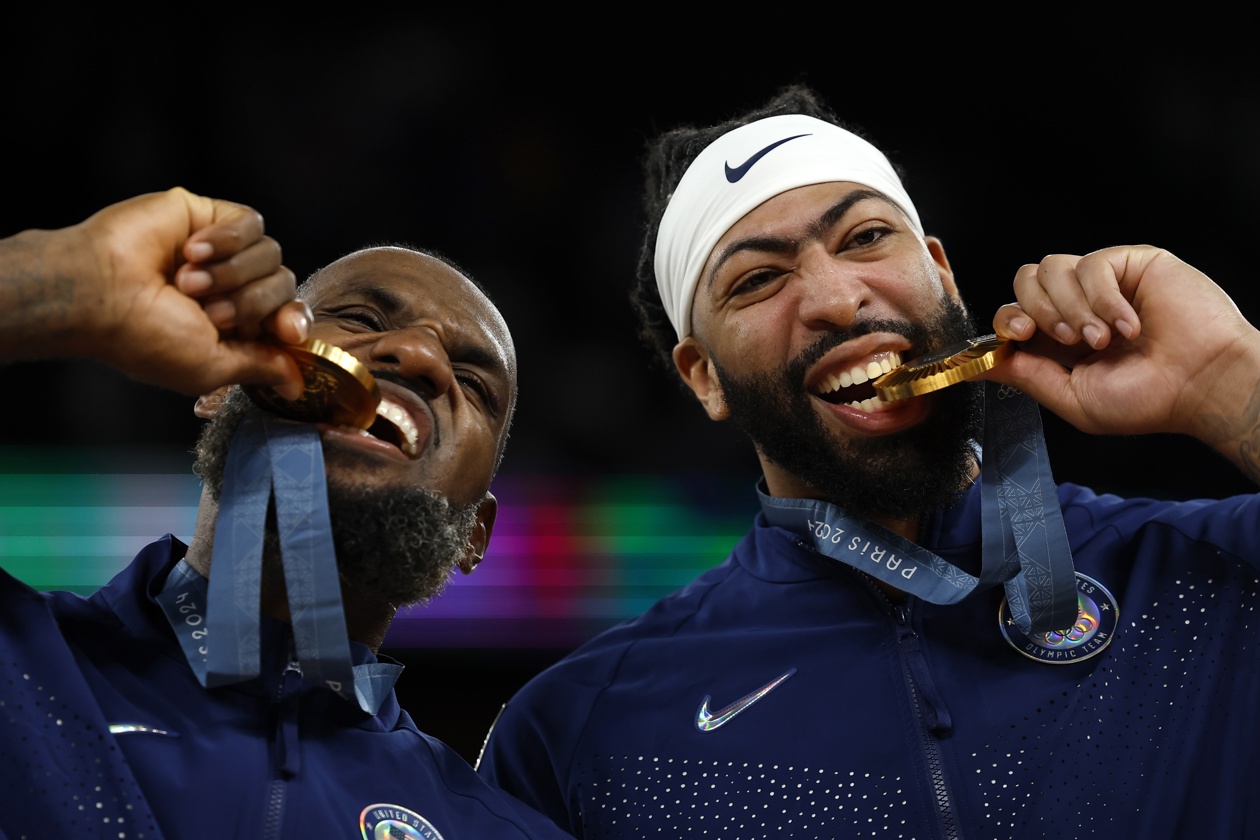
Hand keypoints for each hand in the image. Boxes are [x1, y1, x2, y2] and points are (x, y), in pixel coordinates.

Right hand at [1, 187, 307, 396]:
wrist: (99, 291)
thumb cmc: (143, 336)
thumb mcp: (210, 366)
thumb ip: (259, 368)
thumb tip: (296, 387)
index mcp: (234, 325)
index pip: (288, 316)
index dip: (293, 321)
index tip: (287, 330)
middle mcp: (232, 286)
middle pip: (283, 286)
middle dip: (250, 303)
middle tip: (207, 311)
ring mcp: (223, 251)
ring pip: (271, 255)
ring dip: (231, 274)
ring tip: (186, 282)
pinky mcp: (210, 216)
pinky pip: (252, 224)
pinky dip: (227, 241)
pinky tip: (190, 251)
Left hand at [986, 246, 1259, 450]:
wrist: (1202, 385)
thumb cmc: (1146, 399)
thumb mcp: (1072, 397)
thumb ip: (1024, 376)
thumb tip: (976, 365)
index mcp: (1058, 339)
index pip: (1011, 313)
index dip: (1006, 320)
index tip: (1019, 336)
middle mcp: (1076, 305)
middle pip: (1024, 280)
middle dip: (1035, 309)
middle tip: (1065, 340)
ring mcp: (1102, 282)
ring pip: (1051, 268)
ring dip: (1071, 308)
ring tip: (1102, 340)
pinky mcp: (1129, 263)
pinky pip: (1091, 265)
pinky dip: (1104, 300)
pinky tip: (1129, 326)